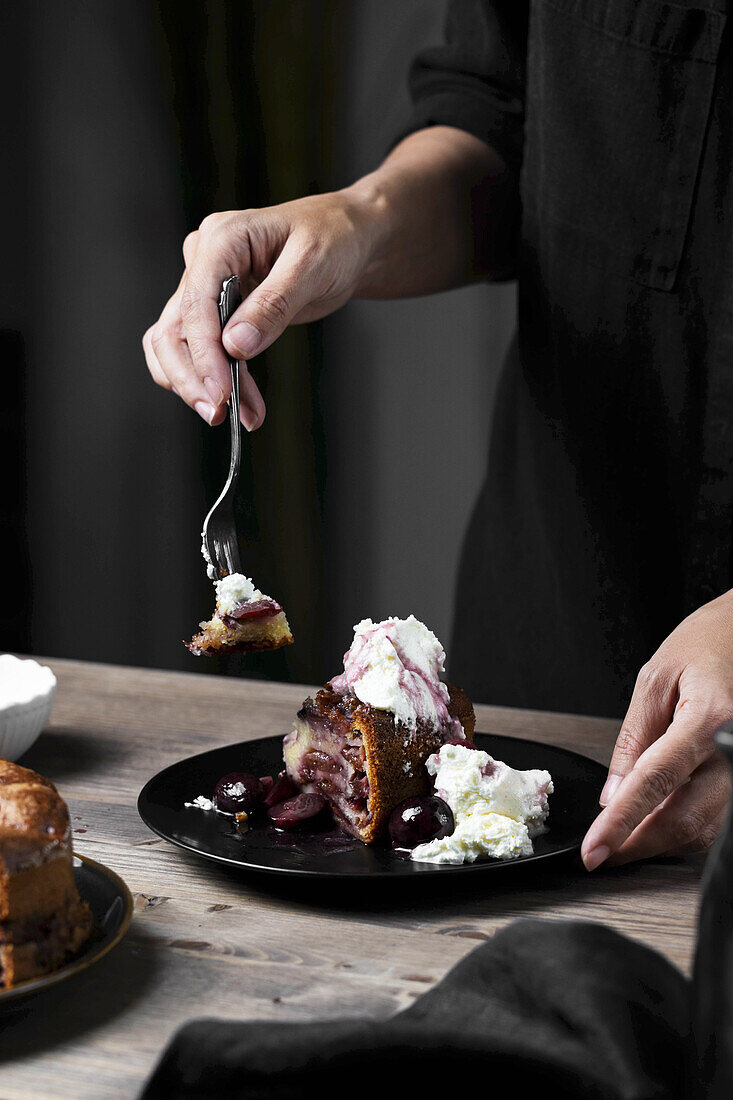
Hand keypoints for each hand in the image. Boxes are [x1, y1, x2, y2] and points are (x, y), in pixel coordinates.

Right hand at [143, 190, 382, 426]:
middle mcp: (204, 260)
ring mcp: (206, 286)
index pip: (195, 302)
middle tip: (220, 414)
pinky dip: (215, 380)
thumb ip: (273, 305)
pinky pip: (200, 351)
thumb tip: (235, 346)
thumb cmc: (334, 239)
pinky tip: (243, 404)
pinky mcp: (217, 311)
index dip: (204, 353)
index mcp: (222, 238)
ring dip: (202, 386)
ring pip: (178, 345)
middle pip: (173, 328)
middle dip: (193, 377)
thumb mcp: (312, 266)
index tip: (221, 393)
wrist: (348, 240)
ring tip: (242, 416)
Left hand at [581, 591, 732, 868]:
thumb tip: (613, 796)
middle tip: (603, 850)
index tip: (594, 851)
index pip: (655, 784)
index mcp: (708, 719)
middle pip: (684, 820)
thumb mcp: (654, 680)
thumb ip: (633, 740)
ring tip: (628, 828)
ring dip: (662, 839)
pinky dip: (686, 827)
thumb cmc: (708, 645)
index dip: (621, 824)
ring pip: (704, 829)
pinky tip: (661, 815)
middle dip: (638, 844)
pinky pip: (718, 819)